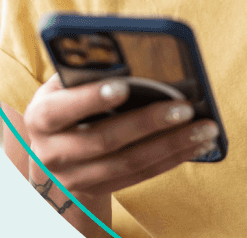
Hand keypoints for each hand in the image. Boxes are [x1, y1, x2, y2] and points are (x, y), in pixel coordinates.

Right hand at [21, 75, 217, 210]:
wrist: (51, 160)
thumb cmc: (65, 107)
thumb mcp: (62, 89)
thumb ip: (85, 73)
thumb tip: (129, 55)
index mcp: (41, 118)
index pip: (62, 109)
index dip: (90, 98)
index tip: (124, 86)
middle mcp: (53, 153)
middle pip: (105, 139)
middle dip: (148, 122)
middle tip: (185, 107)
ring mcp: (76, 178)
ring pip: (129, 162)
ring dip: (172, 144)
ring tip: (205, 127)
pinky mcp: (99, 191)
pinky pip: (141, 176)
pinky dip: (173, 159)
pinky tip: (198, 144)